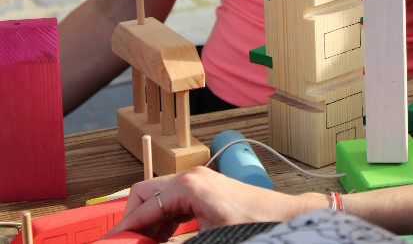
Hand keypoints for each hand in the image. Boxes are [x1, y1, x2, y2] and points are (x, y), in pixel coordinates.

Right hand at [106, 167, 317, 239]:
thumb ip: (174, 243)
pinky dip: (162, 221)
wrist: (285, 219)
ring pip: (157, 199)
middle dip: (132, 222)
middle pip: (145, 195)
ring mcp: (198, 181)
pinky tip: (163, 240)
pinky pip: (173, 203)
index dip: (124, 230)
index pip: (142, 206)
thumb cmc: (255, 227)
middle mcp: (190, 177)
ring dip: (147, 224)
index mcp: (188, 186)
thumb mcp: (209, 240)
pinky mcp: (205, 190)